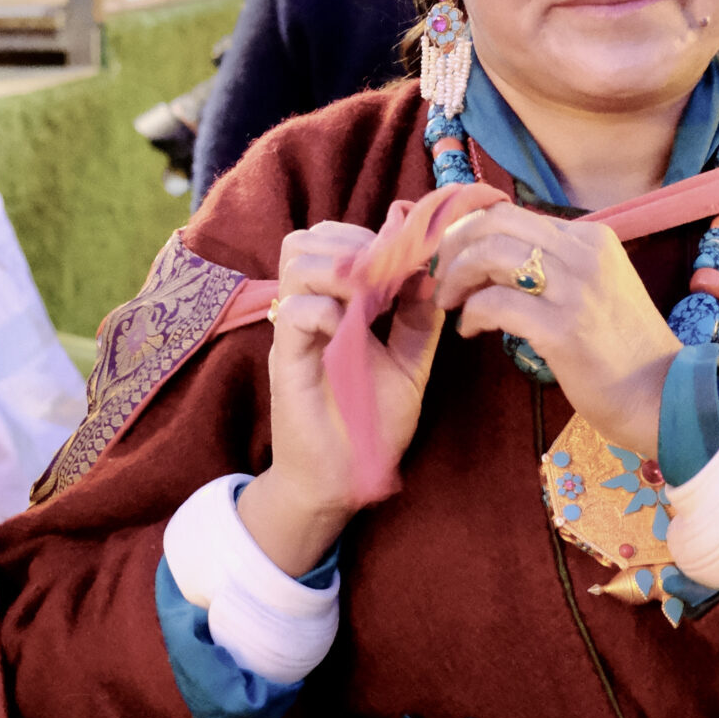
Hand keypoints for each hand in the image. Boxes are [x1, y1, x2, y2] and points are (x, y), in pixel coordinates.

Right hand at [239, 221, 443, 575]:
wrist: (342, 481)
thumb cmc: (370, 424)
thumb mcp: (409, 365)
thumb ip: (420, 321)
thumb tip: (431, 274)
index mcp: (332, 305)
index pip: (329, 239)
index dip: (364, 237)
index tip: (402, 262)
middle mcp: (307, 309)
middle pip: (304, 239)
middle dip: (351, 244)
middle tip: (384, 278)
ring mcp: (294, 332)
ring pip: (296, 260)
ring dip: (340, 268)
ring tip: (370, 300)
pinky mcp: (287, 360)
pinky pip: (295, 310)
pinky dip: (327, 308)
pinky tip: (351, 329)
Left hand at [428, 208, 677, 463]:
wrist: (663, 396)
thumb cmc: (625, 348)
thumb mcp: (599, 287)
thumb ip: (557, 265)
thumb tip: (494, 257)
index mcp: (592, 238)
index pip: (514, 214)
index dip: (471, 231)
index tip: (453, 256)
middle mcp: (584, 254)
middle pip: (495, 223)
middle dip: (454, 246)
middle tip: (441, 276)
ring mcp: (574, 290)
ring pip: (489, 255)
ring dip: (456, 278)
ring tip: (450, 303)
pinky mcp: (561, 329)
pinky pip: (494, 304)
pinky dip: (471, 315)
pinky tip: (469, 331)